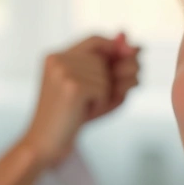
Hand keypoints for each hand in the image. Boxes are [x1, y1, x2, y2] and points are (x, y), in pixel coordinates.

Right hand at [20, 33, 140, 166]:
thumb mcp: (93, 90)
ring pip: (104, 74)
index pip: (94, 39)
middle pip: (102, 58)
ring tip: (82, 108)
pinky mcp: (71, 86)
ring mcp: (63, 71)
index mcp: (56, 57)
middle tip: (91, 101)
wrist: (45, 145)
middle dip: (108, 79)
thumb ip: (115, 67)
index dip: (115, 47)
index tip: (130, 57)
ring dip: (103, 94)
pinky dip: (100, 103)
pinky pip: (104, 89)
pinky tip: (83, 112)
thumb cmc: (71, 119)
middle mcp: (57, 59)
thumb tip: (138, 46)